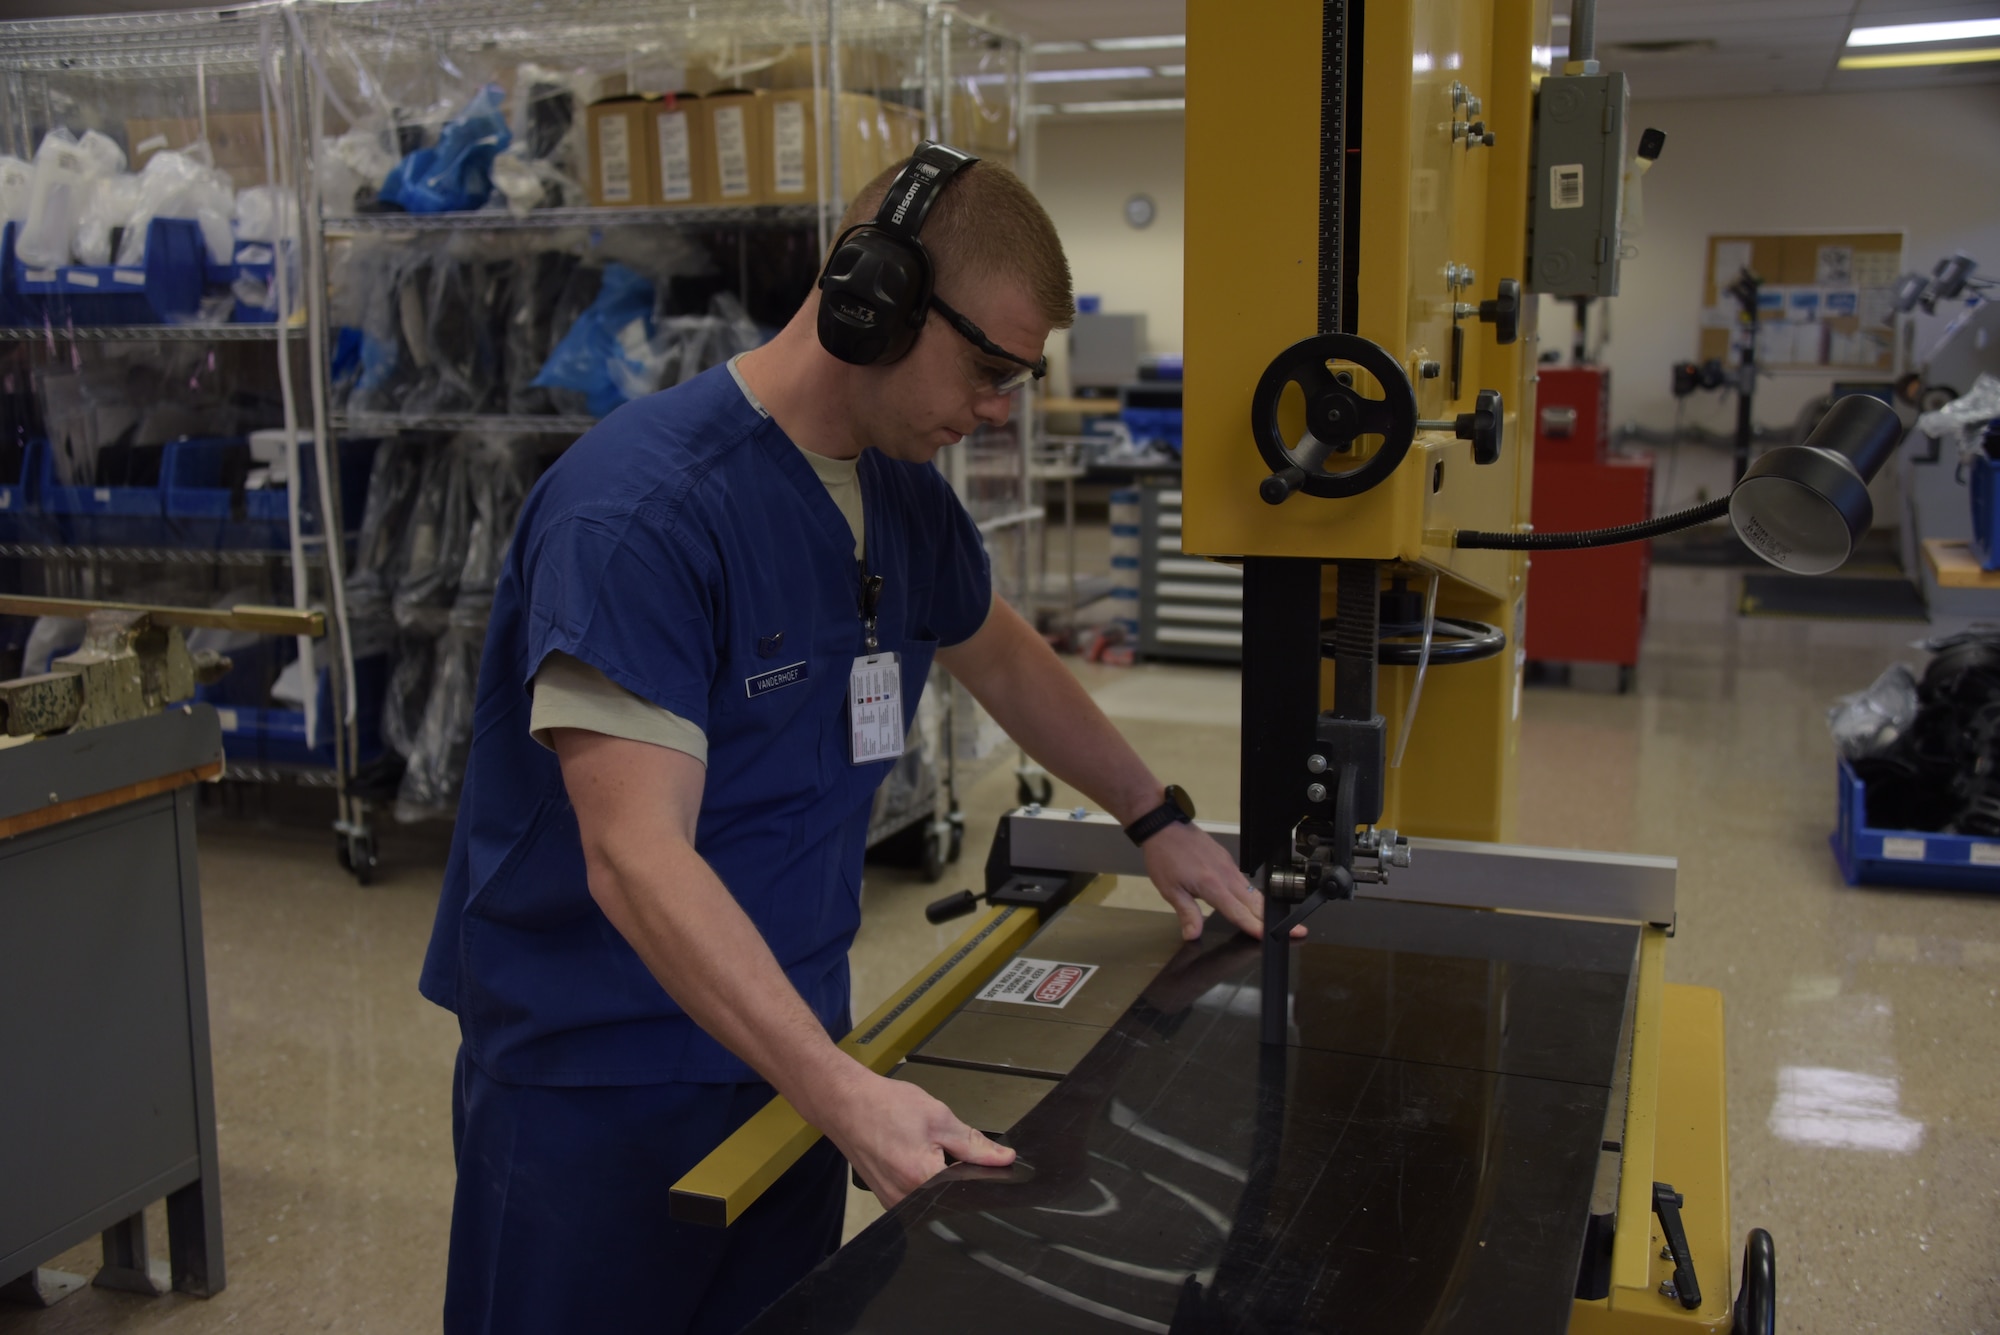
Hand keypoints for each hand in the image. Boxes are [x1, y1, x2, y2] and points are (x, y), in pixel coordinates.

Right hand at [808, 1065, 1013, 1207]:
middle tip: (944, 1145)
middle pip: (951, 1196)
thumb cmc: (883, 1106)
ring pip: (935, 1198)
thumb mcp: (938, 1117)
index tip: (985, 1159)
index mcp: (923, 1179)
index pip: (970, 1190)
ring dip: (940, 1176)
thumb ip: (974, 1143)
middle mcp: (906, 1200)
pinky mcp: (887, 1200)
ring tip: (923, 1148)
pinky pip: (917, 1197)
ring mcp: (894, 1203)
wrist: (845, 1103)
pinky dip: (923, 1178)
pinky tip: (914, 1155)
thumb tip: (1003, 1158)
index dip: (984, 1174)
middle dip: (959, 1174)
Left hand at [1140, 821, 1306, 941]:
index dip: (1255, 928)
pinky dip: (1254, 895)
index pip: (1238, 912)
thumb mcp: (1169, 889)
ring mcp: (1229, 866)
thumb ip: (1187, 913)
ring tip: (1281, 922)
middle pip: (1255, 903)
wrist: (1164, 827)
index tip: (1270, 937)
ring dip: (1266, 909)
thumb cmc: (1165, 856)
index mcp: (1212, 885)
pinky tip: (1255, 904)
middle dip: (1274, 920)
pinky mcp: (1227, 859)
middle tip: (1298, 930)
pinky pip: (1245, 881)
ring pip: (1253, 892)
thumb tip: (1193, 934)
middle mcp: (1226, 875)